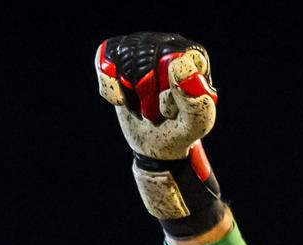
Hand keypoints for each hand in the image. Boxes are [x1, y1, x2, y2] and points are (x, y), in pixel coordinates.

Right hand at [96, 33, 216, 158]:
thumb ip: (196, 101)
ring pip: (124, 59)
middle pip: (145, 59)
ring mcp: (143, 45)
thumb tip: (180, 65)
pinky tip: (122, 99)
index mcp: (193, 57)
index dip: (166, 91)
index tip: (170, 111)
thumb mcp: (194, 125)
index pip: (172, 62)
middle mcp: (169, 44)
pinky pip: (105, 60)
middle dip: (145, 94)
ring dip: (129, 93)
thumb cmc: (179, 129)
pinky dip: (110, 87)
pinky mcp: (120, 52)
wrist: (154, 141)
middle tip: (155, 111)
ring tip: (141, 105)